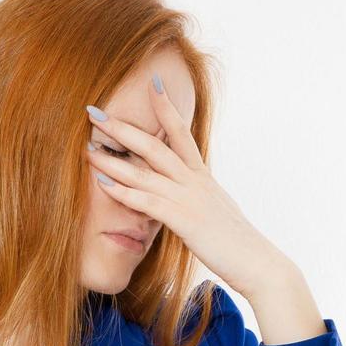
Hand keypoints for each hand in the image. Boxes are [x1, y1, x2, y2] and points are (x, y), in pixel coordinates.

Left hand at [82, 80, 294, 300]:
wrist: (258, 262)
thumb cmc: (235, 241)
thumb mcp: (215, 208)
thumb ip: (197, 194)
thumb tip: (189, 189)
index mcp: (201, 176)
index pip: (182, 133)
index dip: (166, 107)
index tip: (151, 83)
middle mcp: (194, 181)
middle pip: (155, 145)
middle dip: (123, 127)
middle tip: (94, 111)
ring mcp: (189, 199)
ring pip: (145, 172)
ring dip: (113, 159)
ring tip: (87, 147)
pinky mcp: (184, 221)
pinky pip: (148, 203)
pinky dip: (124, 192)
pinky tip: (102, 184)